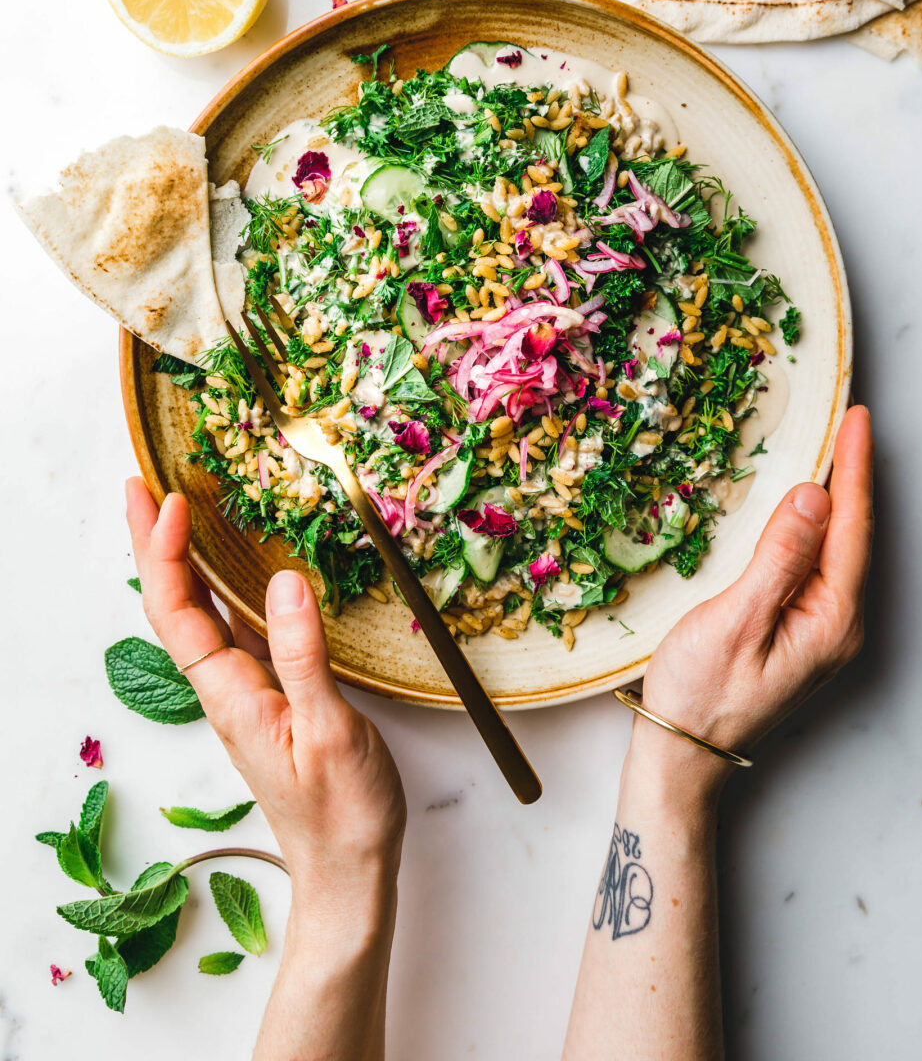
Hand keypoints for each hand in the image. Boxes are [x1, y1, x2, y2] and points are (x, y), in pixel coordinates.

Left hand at [125, 480, 405, 907]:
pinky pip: (235, 629)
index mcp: (229, 694)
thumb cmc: (340, 810)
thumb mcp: (328, 731)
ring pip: (201, 614)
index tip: (171, 498)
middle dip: (153, 544)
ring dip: (184, 560)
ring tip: (176, 511)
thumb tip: (287, 580)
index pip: (178, 611)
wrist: (347, 868)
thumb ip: (304, 657)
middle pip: (175, 605)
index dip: (167, 552)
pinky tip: (235, 571)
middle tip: (140, 485)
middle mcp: (227, 687)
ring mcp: (247, 691)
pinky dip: (225, 588)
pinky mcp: (272, 695)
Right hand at [636, 405, 872, 782]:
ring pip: (837, 548)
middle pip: (853, 534)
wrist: (682, 754)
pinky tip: (805, 508)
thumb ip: (778, 557)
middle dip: (854, 474)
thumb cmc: (699, 694)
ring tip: (836, 449)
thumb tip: (813, 497)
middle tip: (850, 420)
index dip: (853, 468)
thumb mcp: (735, 620)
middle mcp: (838, 624)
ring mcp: (821, 630)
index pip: (851, 527)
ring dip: (837, 496)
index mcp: (830, 620)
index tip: (857, 418)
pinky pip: (818, 565)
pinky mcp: (799, 631)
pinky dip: (816, 526)